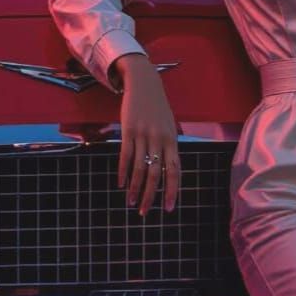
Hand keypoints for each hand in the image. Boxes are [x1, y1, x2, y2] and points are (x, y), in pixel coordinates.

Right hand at [116, 57, 180, 216]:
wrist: (145, 83)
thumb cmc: (158, 107)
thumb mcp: (169, 125)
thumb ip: (170, 145)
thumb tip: (171, 168)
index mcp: (172, 140)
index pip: (174, 171)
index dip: (171, 191)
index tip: (168, 209)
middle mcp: (159, 139)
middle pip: (156, 174)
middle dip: (150, 196)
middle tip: (144, 212)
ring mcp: (144, 135)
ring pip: (140, 168)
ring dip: (134, 188)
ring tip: (129, 202)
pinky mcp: (129, 130)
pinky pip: (125, 156)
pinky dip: (123, 172)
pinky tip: (120, 184)